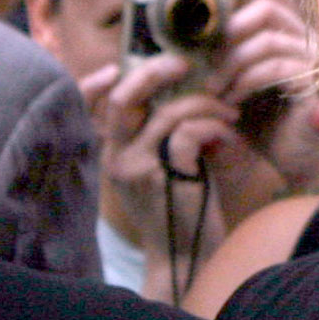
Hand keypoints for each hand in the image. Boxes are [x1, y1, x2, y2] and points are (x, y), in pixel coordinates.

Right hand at [88, 47, 293, 242]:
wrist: (187, 255)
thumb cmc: (184, 208)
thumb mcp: (164, 166)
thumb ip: (161, 133)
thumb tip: (182, 90)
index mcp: (114, 153)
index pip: (88, 109)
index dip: (94, 83)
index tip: (113, 67)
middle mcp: (117, 158)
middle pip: (123, 98)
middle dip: (155, 72)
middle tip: (185, 63)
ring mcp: (136, 167)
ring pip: (168, 112)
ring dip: (206, 105)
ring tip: (230, 112)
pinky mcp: (161, 176)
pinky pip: (189, 132)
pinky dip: (215, 127)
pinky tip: (228, 136)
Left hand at [203, 0, 318, 193]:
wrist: (289, 161)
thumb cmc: (259, 121)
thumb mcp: (230, 83)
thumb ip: (218, 56)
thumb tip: (179, 34)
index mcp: (283, 30)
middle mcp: (303, 36)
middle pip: (266, 8)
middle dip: (229, 29)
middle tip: (204, 57)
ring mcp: (312, 58)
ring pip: (266, 37)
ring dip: (230, 63)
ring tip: (212, 89)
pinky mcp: (313, 82)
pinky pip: (273, 66)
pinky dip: (244, 81)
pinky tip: (231, 100)